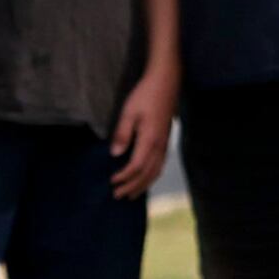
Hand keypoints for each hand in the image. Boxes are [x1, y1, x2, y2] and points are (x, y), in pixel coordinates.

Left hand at [107, 70, 176, 198]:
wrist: (166, 82)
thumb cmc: (145, 95)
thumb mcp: (128, 112)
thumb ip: (122, 134)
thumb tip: (115, 154)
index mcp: (149, 140)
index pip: (136, 167)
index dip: (124, 177)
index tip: (112, 181)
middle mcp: (159, 146)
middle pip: (146, 174)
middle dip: (132, 187)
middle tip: (118, 195)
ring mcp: (165, 145)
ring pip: (155, 172)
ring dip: (143, 185)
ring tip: (131, 194)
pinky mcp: (166, 141)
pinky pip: (160, 165)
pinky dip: (151, 176)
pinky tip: (145, 179)